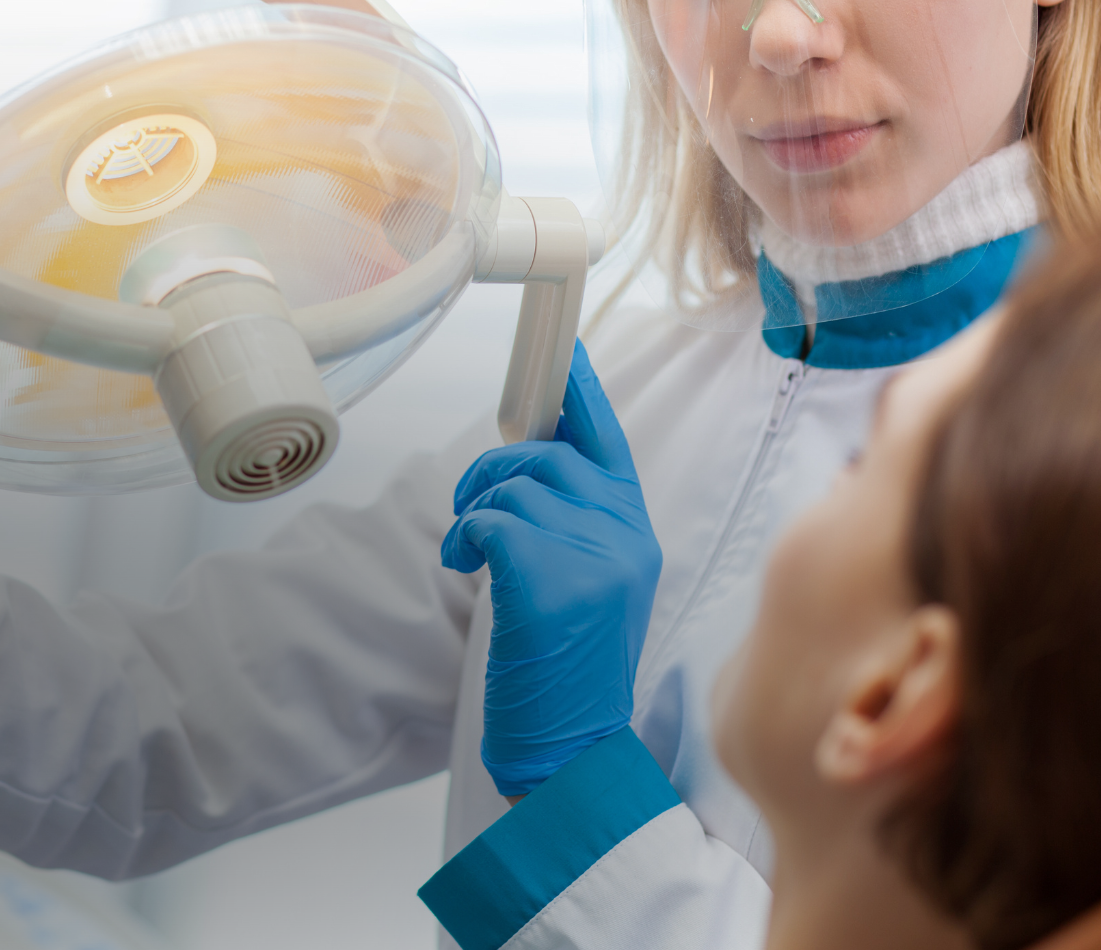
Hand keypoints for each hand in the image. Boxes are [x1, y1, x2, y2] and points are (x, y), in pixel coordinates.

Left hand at [443, 340, 661, 796]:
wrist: (572, 746)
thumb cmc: (568, 670)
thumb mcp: (592, 585)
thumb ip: (575, 524)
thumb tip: (526, 468)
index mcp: (636, 531)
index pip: (607, 440)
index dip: (580, 392)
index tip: (561, 354)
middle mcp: (624, 533)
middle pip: (546, 453)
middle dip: (493, 468)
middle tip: (470, 509)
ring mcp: (594, 552)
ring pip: (514, 484)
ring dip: (474, 510)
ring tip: (470, 552)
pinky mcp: (553, 575)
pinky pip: (490, 520)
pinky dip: (464, 537)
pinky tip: (466, 567)